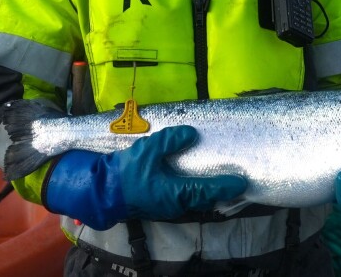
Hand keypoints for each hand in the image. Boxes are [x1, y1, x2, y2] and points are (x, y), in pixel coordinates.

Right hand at [45, 125, 246, 229]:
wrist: (99, 192)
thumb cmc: (124, 173)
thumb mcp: (147, 150)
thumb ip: (170, 141)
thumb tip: (191, 134)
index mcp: (175, 193)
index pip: (207, 190)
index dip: (225, 186)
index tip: (241, 182)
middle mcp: (174, 203)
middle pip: (203, 199)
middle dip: (219, 192)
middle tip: (234, 183)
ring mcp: (165, 206)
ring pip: (193, 200)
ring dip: (206, 193)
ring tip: (218, 182)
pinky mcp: (157, 203)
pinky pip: (182, 199)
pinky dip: (193, 192)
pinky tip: (193, 182)